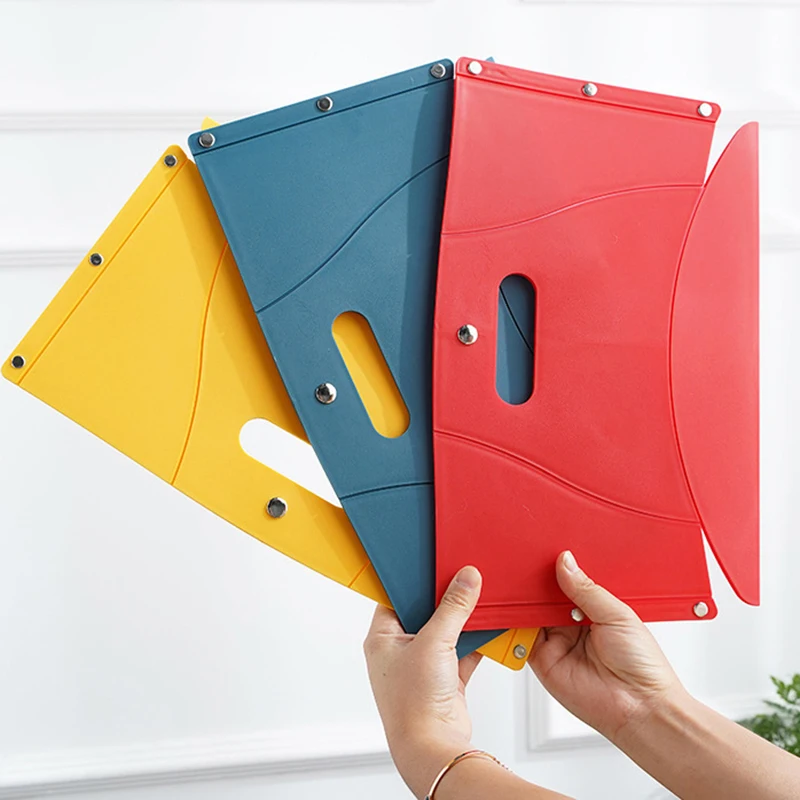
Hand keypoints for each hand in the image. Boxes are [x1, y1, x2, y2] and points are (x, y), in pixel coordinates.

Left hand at [364, 566, 482, 797]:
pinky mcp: (445, 679)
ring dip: (463, 620)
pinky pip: (462, 650)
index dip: (414, 580)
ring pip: (445, 631)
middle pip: (424, 612)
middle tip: (462, 577)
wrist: (434, 747)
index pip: (395, 597)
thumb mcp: (434, 642)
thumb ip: (453, 607)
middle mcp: (399, 651)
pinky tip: (489, 626)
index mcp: (382, 638)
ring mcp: (422, 666)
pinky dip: (475, 640)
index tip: (433, 564)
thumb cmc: (414, 702)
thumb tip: (466, 578)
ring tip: (479, 598)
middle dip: (445, 599)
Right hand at [529, 551, 686, 745]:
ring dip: (525, 603)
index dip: (557, 570)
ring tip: (521, 587)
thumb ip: (586, 589)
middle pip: (546, 597)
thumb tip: (565, 563)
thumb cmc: (643, 665)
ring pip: (531, 615)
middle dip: (537, 584)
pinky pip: (521, 639)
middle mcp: (572, 624)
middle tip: (529, 567)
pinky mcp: (542, 660)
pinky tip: (516, 614)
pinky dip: (515, 627)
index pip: (568, 583)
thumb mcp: (617, 614)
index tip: (545, 555)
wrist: (640, 708)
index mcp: (594, 609)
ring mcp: (557, 642)